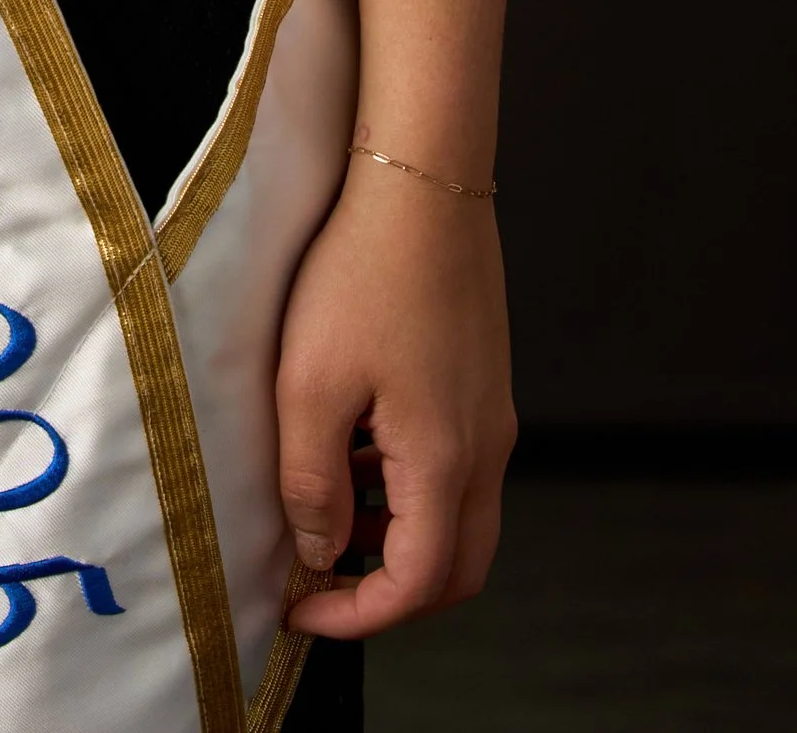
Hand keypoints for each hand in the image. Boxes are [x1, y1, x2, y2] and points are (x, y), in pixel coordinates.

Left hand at [275, 160, 515, 636]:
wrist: (423, 180)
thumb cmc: (364, 272)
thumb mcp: (311, 382)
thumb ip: (312, 480)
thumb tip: (319, 549)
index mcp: (444, 462)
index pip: (417, 585)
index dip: (357, 615)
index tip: (303, 608)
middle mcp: (485, 450)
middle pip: (456, 569)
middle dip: (391, 595)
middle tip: (326, 584)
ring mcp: (493, 416)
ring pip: (463, 521)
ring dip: (402, 541)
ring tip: (333, 513)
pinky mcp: (485, 383)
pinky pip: (460, 470)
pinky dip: (415, 491)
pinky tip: (361, 448)